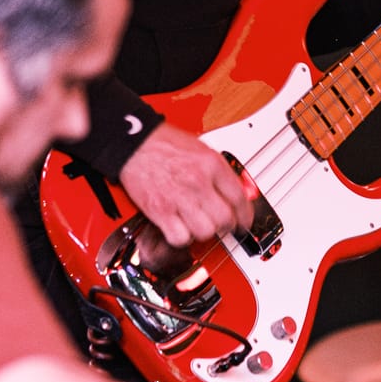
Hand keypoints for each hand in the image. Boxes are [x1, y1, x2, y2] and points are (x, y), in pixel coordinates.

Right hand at [118, 124, 251, 247]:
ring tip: (198, 224)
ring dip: (204, 232)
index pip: (240, 199)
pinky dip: (182, 238)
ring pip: (206, 232)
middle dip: (225, 225)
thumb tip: (237, 193)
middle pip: (225, 219)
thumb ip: (220, 172)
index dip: (245, 216)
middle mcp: (198, 182)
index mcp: (212, 164)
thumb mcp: (201, 148)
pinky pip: (180, 238)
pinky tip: (180, 228)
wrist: (134, 143)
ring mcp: (179, 198)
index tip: (244, 222)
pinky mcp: (160, 211)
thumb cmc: (164, 144)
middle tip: (220, 224)